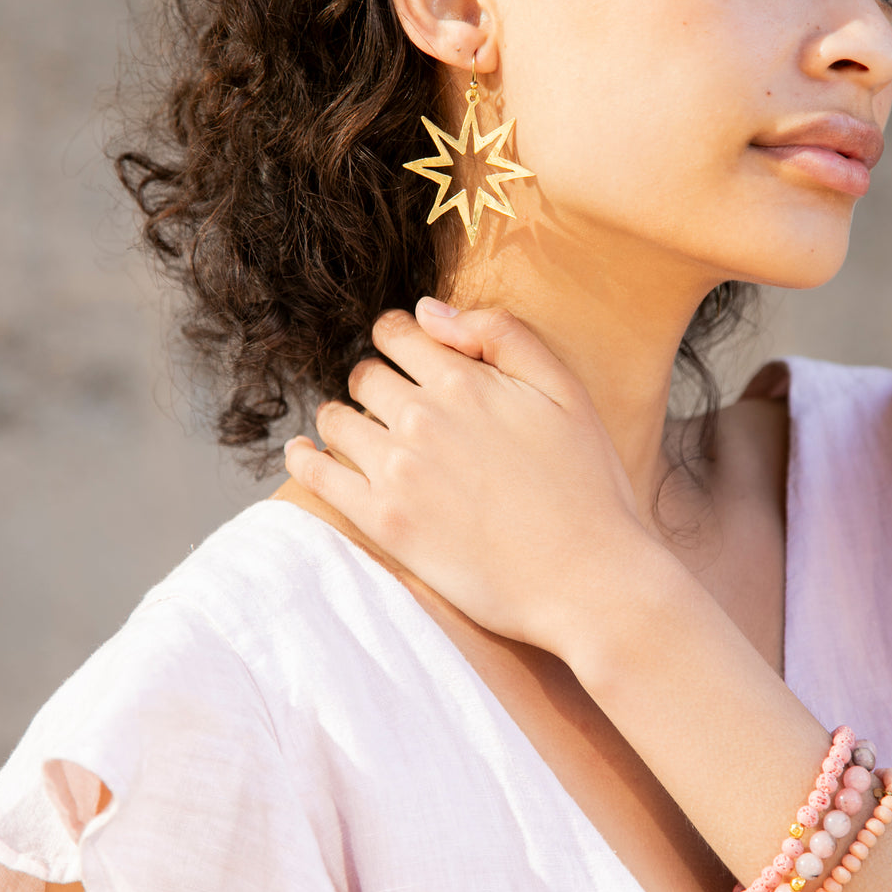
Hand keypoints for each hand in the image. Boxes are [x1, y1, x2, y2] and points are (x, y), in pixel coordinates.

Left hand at [283, 298, 655, 655]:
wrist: (587, 579)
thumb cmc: (586, 486)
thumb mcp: (564, 389)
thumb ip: (500, 334)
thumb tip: (428, 311)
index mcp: (464, 379)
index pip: (396, 332)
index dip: (398, 338)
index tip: (404, 354)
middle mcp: (421, 417)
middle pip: (365, 375)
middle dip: (376, 381)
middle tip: (393, 404)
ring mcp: (397, 470)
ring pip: (336, 419)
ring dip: (344, 418)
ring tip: (362, 433)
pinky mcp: (383, 521)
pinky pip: (317, 475)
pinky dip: (304, 457)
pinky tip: (306, 453)